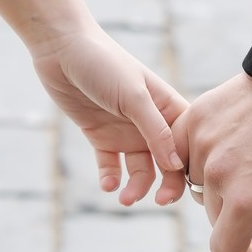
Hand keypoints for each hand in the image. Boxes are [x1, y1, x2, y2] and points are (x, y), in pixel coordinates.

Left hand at [31, 25, 188, 205]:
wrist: (61, 49)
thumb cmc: (104, 63)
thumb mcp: (134, 96)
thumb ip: (156, 131)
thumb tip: (177, 165)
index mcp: (168, 107)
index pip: (188, 144)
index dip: (190, 167)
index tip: (186, 188)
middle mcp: (151, 123)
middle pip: (168, 163)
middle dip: (166, 184)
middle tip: (159, 202)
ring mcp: (126, 131)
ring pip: (141, 169)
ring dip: (137, 186)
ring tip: (125, 198)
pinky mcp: (101, 137)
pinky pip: (111, 166)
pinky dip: (111, 178)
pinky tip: (107, 185)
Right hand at [172, 73, 251, 251]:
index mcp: (248, 199)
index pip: (223, 247)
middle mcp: (216, 173)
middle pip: (214, 216)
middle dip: (238, 216)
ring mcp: (202, 142)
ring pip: (198, 185)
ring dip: (218, 185)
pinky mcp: (197, 117)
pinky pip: (183, 152)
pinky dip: (197, 158)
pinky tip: (223, 151)